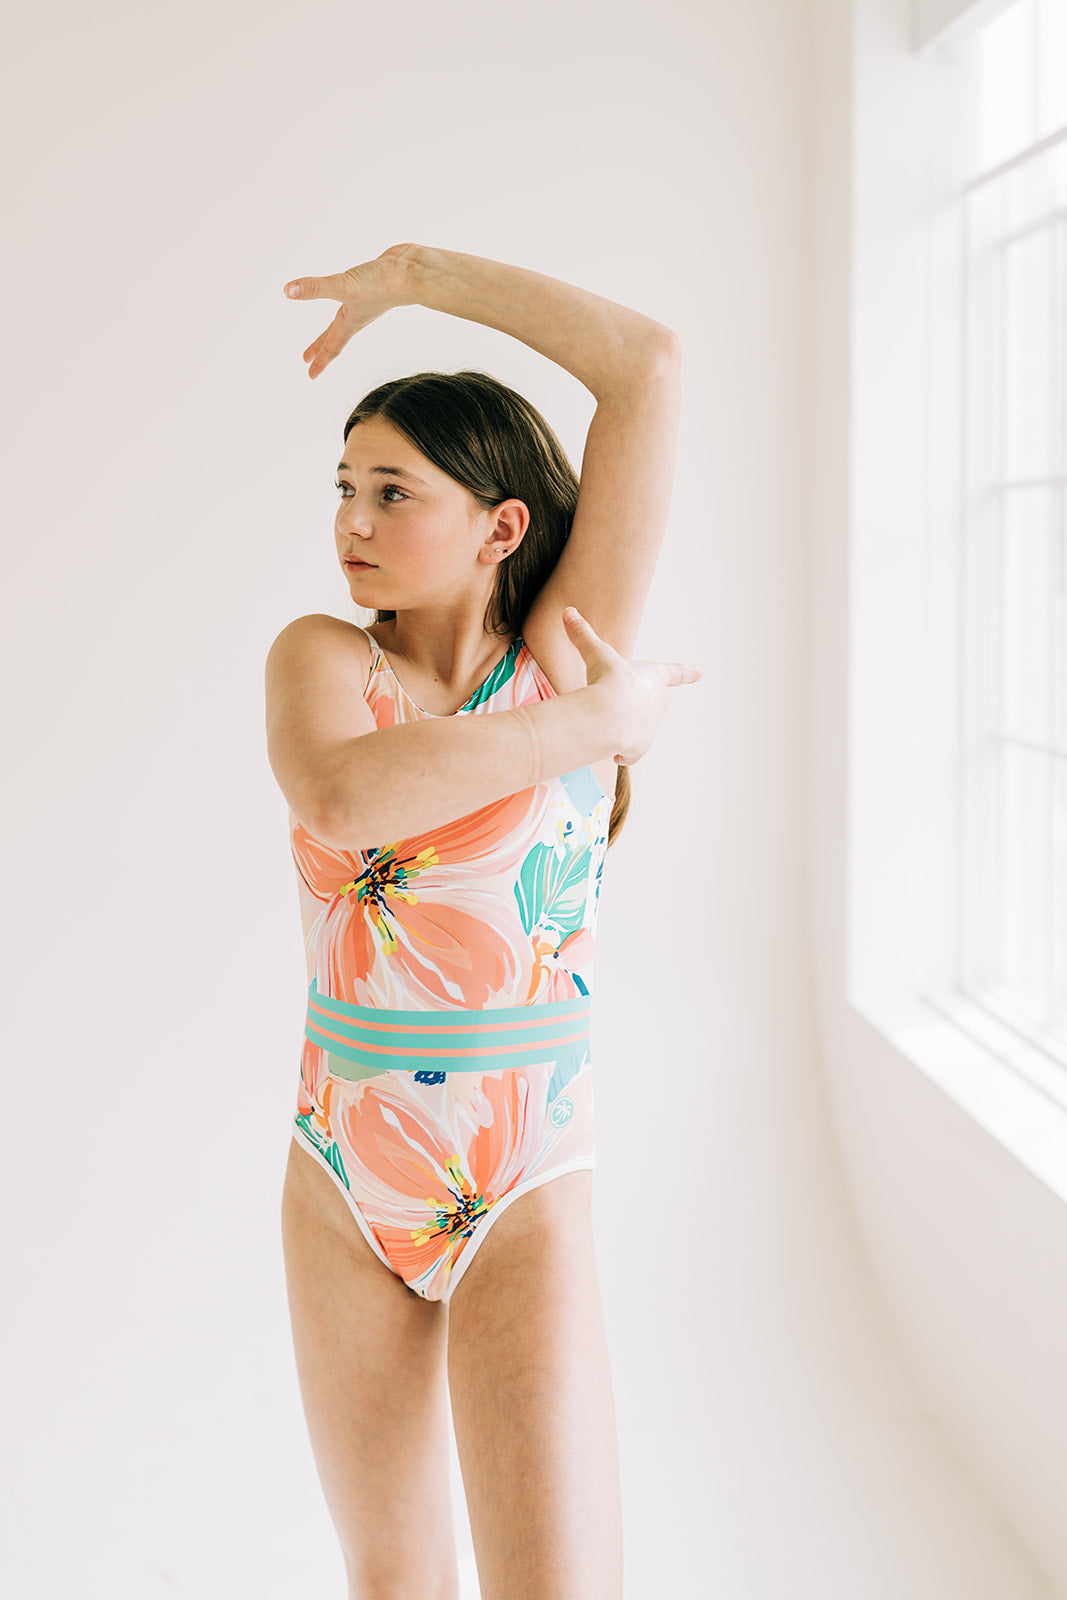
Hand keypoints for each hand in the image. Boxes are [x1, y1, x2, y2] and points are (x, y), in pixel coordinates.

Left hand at [282, 243, 418, 378]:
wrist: (413, 272)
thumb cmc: (381, 284)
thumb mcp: (343, 286)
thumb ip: (315, 288)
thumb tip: (287, 291)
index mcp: (349, 321)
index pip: (331, 346)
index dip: (319, 360)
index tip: (310, 375)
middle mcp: (357, 314)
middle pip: (335, 335)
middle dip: (321, 347)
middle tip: (308, 359)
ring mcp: (367, 300)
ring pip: (347, 315)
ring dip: (338, 324)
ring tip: (334, 324)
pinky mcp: (375, 284)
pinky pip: (358, 295)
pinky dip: (351, 297)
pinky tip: (355, 289)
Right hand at [561, 606, 702, 765]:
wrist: (608, 714)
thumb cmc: (608, 680)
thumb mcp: (595, 653)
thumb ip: (582, 635)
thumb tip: (568, 612)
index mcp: (654, 678)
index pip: (675, 672)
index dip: (687, 671)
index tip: (701, 672)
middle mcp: (657, 703)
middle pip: (651, 702)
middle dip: (636, 703)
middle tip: (617, 701)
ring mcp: (650, 727)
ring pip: (638, 727)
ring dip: (625, 726)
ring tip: (607, 722)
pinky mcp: (640, 748)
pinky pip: (631, 753)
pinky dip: (623, 753)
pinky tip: (612, 751)